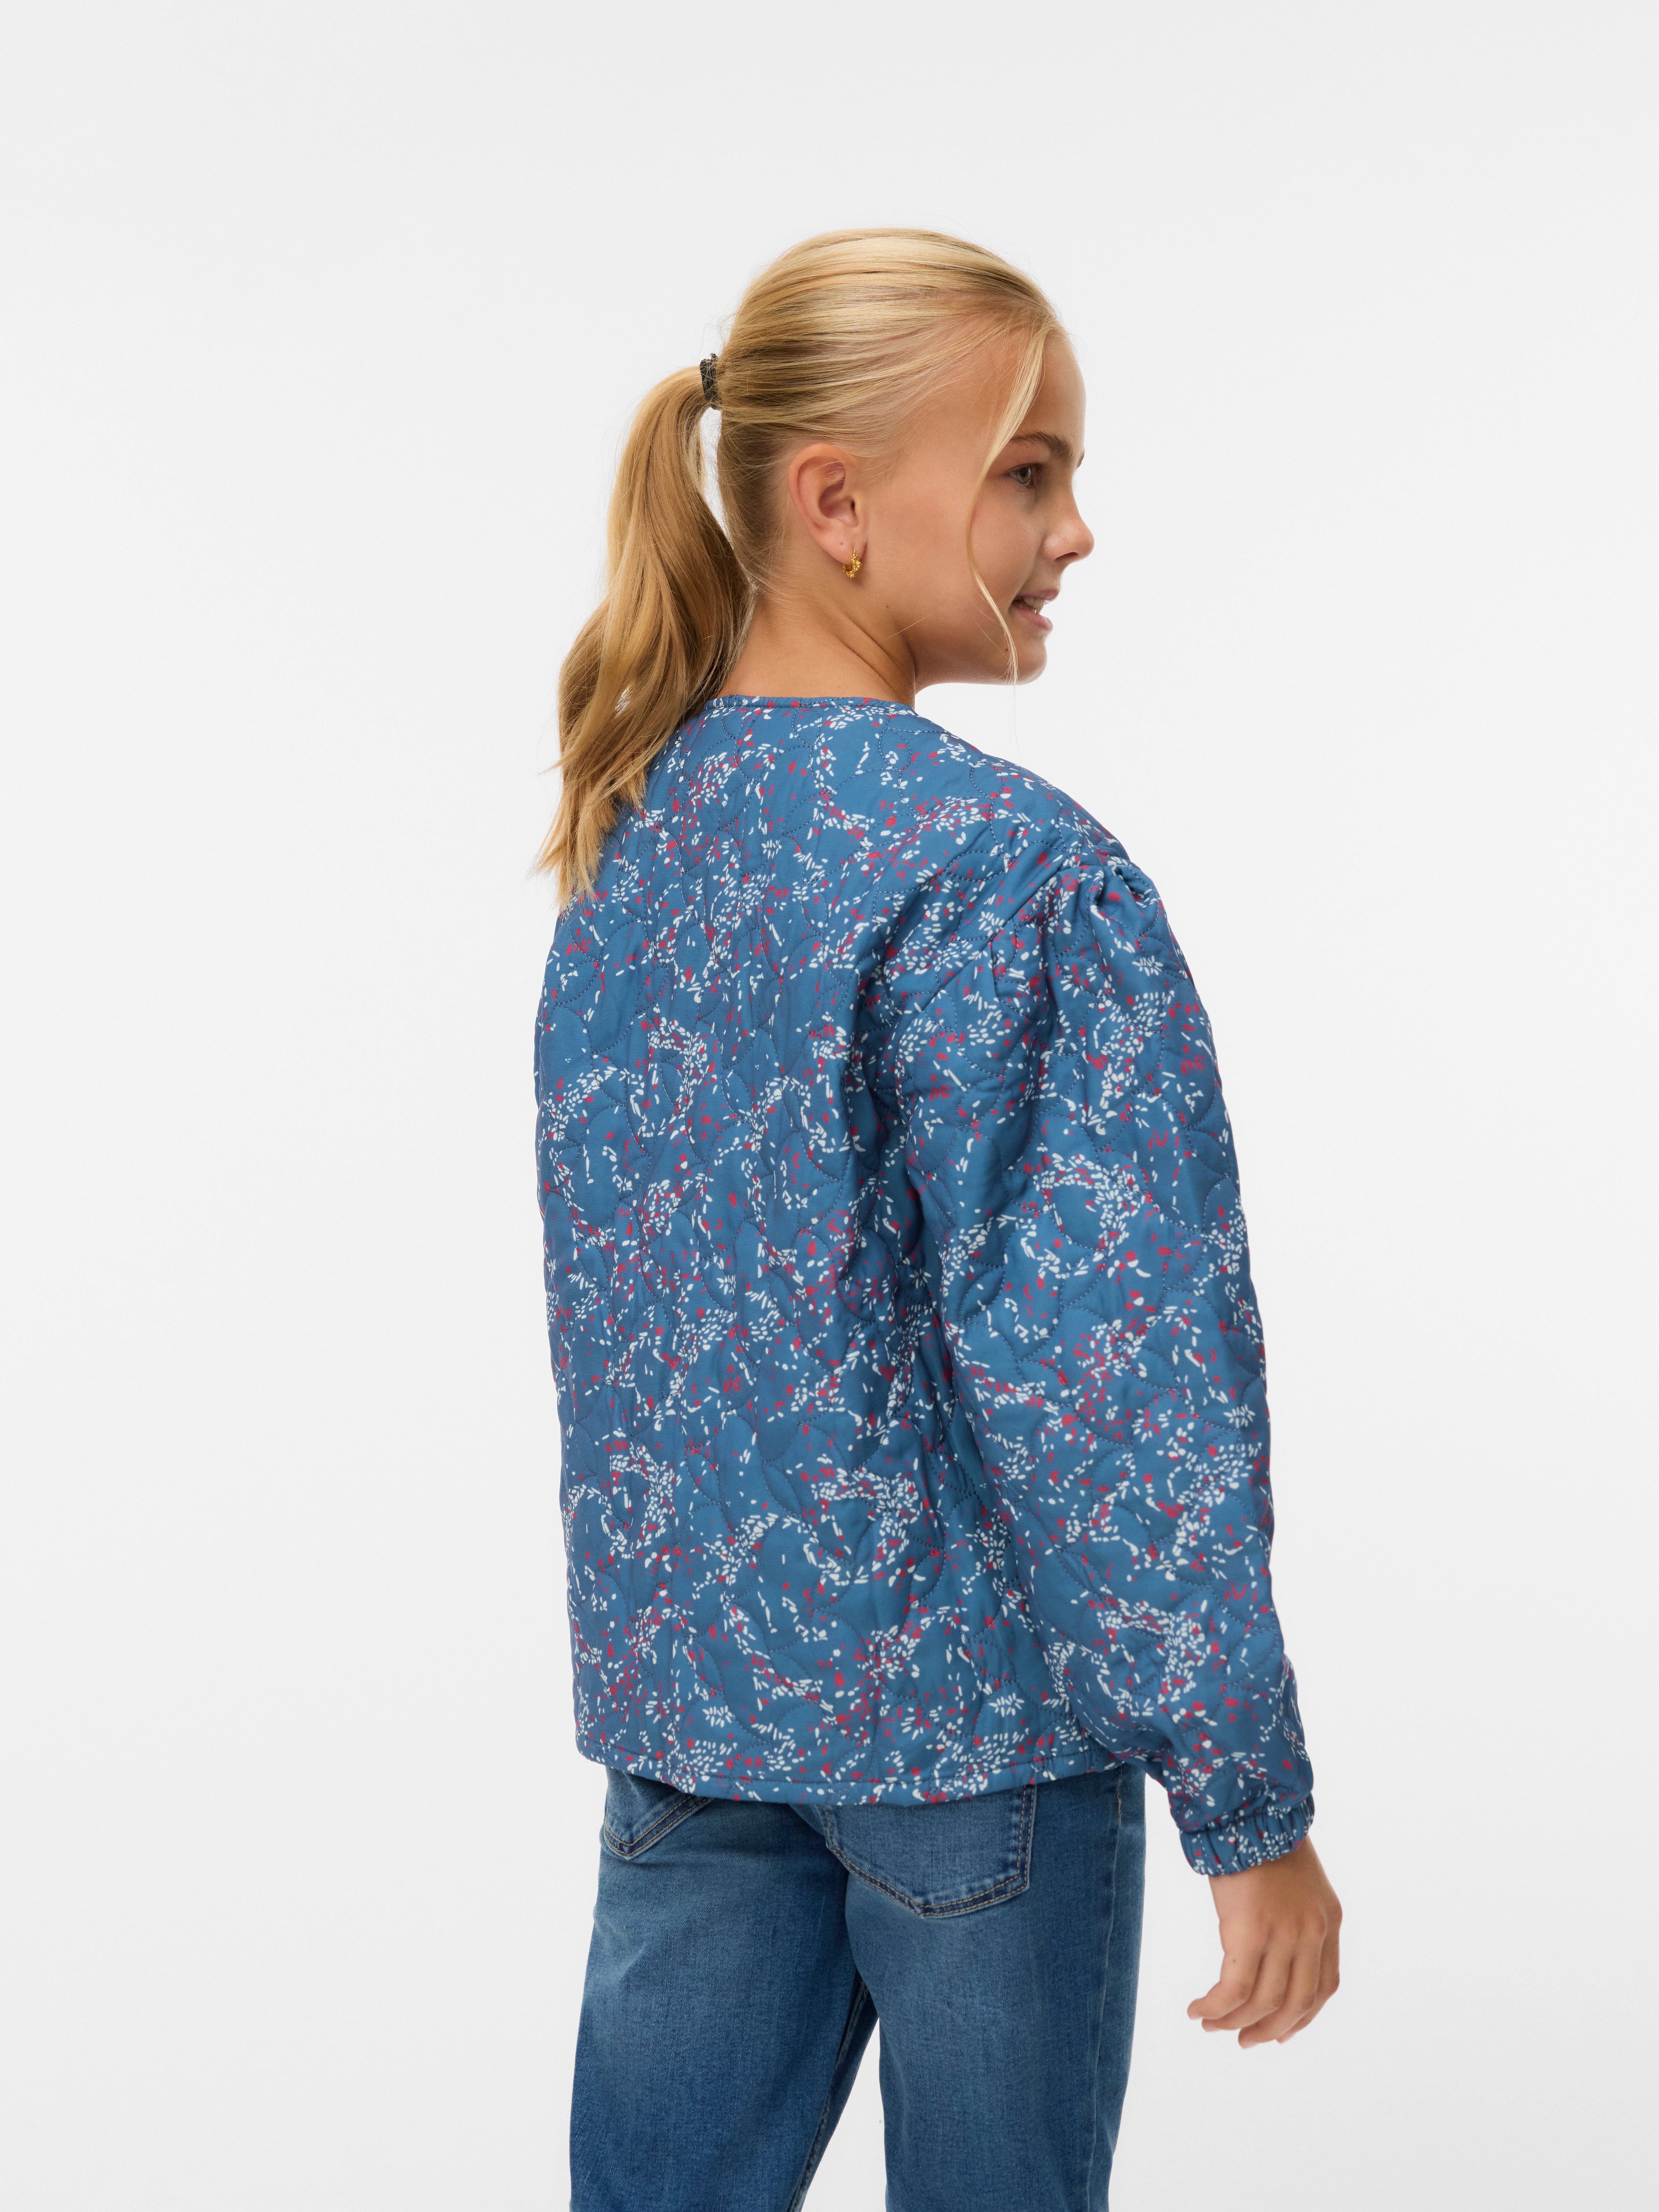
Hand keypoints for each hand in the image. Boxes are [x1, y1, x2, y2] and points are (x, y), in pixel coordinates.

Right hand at [1187, 1834, 1340, 2046]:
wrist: (1246, 1803)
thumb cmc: (1262, 1835)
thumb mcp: (1297, 1881)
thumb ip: (1295, 1917)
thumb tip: (1272, 1953)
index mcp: (1329, 1921)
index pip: (1324, 1988)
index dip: (1301, 2018)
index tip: (1278, 2032)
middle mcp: (1312, 1933)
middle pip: (1296, 2004)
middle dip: (1269, 2030)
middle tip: (1243, 2041)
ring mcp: (1283, 1934)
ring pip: (1262, 2002)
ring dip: (1234, 2022)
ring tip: (1210, 2024)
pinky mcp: (1249, 1931)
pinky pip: (1233, 1988)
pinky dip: (1215, 2005)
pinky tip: (1197, 2009)